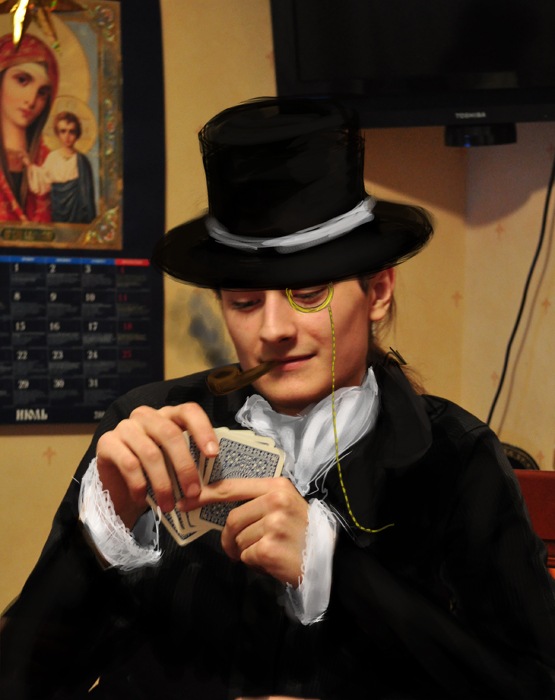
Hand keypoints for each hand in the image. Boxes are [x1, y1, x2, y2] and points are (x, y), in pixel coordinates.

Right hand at [96, 403, 218, 527]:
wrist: (118, 488)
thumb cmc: (153, 473)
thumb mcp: (174, 464)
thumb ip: (191, 461)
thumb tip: (215, 477)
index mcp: (168, 415)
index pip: (188, 411)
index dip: (202, 430)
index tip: (213, 455)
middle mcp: (146, 416)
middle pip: (170, 434)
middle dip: (184, 466)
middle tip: (193, 492)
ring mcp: (125, 427)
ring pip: (150, 453)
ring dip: (163, 483)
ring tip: (169, 506)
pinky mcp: (106, 442)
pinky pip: (129, 464)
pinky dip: (139, 486)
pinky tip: (143, 501)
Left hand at [181, 477, 308, 584]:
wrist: (328, 559)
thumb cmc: (301, 532)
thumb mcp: (284, 505)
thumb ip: (257, 501)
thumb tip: (219, 505)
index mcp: (277, 486)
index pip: (232, 487)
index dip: (206, 495)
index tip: (186, 502)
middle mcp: (275, 501)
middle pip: (232, 519)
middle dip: (231, 537)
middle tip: (243, 548)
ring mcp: (273, 524)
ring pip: (237, 539)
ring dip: (245, 551)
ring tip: (266, 551)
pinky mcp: (269, 548)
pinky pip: (245, 556)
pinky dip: (253, 563)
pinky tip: (271, 561)